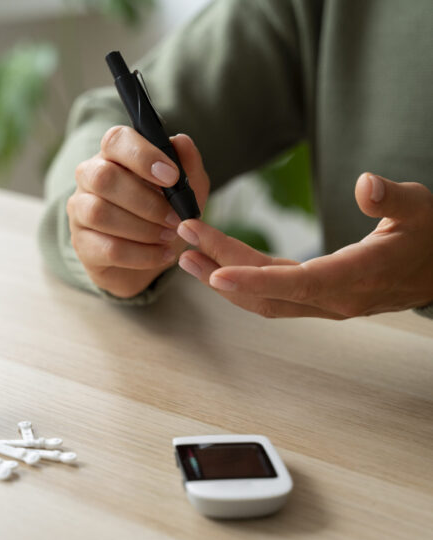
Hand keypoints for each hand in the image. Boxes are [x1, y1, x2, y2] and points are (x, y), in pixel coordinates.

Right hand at [67, 128, 208, 297]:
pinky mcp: (83, 245)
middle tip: (176, 218)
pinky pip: (108, 248)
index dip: (143, 155)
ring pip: (100, 213)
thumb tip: (182, 142)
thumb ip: (188, 166)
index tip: (172, 176)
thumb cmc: (165, 216)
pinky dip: (142, 254)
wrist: (152, 258)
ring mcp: (80, 211)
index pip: (116, 140)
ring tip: (170, 237)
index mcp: (115, 155)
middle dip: (147, 201)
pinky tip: (163, 255)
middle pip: (104, 177)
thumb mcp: (187, 192)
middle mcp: (90, 177)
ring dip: (144, 229)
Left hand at [176, 173, 432, 318]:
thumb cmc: (430, 238)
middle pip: (267, 291)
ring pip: (265, 299)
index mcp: (355, 279)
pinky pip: (273, 295)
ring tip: (189, 258)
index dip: (253, 279)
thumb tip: (366, 183)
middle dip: (222, 269)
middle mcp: (333, 300)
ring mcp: (323, 303)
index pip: (296, 283)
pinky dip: (244, 282)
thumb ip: (392, 200)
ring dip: (225, 281)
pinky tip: (220, 267)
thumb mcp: (420, 210)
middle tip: (185, 241)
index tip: (214, 271)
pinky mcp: (317, 298)